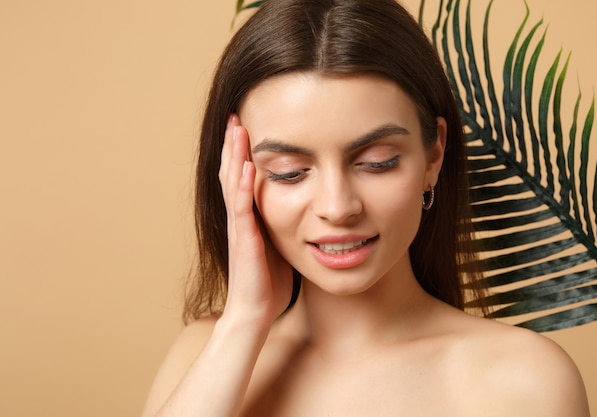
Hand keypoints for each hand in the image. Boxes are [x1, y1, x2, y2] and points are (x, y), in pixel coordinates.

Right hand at [218, 115, 293, 326]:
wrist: (254, 313)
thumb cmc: (268, 283)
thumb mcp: (280, 245)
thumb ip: (284, 224)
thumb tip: (304, 209)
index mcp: (248, 218)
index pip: (241, 178)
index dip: (241, 152)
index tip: (246, 126)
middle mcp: (239, 219)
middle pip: (231, 173)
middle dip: (233, 144)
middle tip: (234, 115)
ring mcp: (239, 229)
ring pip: (232, 184)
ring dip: (234, 155)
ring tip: (236, 128)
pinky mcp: (244, 241)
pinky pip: (241, 209)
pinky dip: (242, 186)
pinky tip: (245, 166)